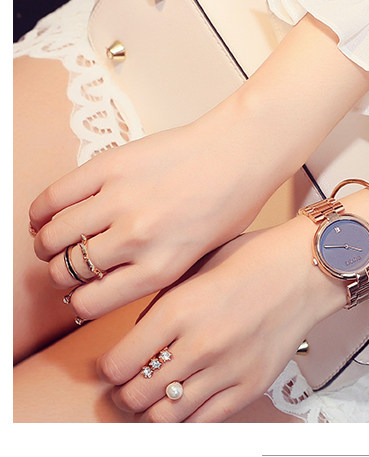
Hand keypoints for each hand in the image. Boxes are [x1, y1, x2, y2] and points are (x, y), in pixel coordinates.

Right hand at [29, 105, 282, 321]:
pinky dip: (40, 211)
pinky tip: (45, 216)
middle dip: (60, 274)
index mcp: (161, 268)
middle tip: (65, 265)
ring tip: (51, 241)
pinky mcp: (110, 166)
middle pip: (67, 271)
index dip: (79, 301)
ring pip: (54, 235)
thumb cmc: (227, 206)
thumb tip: (104, 287)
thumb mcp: (199, 256)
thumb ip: (154, 274)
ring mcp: (121, 200)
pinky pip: (54, 196)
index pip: (90, 303)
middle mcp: (138, 239)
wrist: (239, 153)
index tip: (81, 293)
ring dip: (46, 243)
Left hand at [96, 216, 342, 421]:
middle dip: (128, 392)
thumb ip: (159, 311)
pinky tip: (189, 402)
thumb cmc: (250, 262)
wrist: (304, 270)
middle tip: (134, 383)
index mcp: (177, 310)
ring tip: (161, 395)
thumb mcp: (193, 273)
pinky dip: (189, 418)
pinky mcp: (251, 385)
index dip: (110, 370)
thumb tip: (132, 347)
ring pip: (166, 416)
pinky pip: (205, 421)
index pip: (117, 365)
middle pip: (136, 395)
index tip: (116, 367)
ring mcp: (227, 369)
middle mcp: (199, 344)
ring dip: (155, 409)